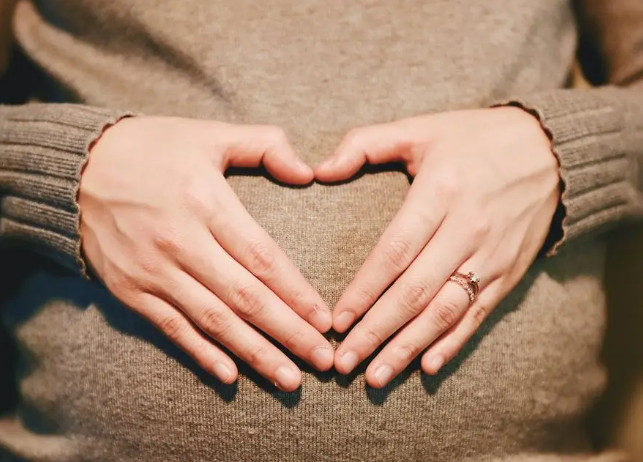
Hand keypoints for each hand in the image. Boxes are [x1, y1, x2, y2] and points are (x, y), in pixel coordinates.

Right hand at [80, 117, 333, 390]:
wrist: (75, 168)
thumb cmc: (151, 148)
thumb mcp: (208, 134)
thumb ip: (264, 144)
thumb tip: (308, 172)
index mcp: (205, 201)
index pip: (262, 258)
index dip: (297, 293)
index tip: (325, 321)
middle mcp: (180, 242)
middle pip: (245, 298)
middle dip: (289, 333)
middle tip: (323, 362)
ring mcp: (152, 271)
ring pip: (213, 321)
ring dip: (255, 353)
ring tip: (290, 379)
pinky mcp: (130, 290)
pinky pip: (172, 329)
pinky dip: (201, 354)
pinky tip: (230, 376)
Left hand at [315, 108, 559, 387]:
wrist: (550, 150)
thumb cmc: (474, 139)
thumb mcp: (420, 128)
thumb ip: (365, 144)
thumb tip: (318, 170)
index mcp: (441, 192)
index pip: (395, 252)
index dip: (364, 290)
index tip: (336, 320)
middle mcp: (468, 229)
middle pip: (416, 291)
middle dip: (376, 331)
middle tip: (344, 361)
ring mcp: (492, 255)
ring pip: (445, 311)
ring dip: (408, 347)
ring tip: (376, 376)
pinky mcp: (510, 272)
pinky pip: (478, 314)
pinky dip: (453, 343)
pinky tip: (426, 366)